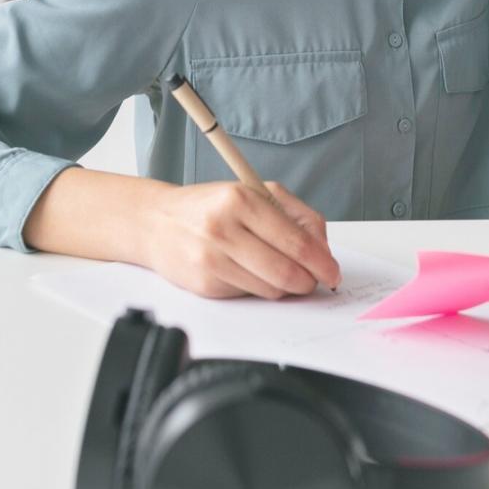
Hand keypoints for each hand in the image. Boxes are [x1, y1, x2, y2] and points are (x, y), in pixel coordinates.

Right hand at [135, 180, 340, 299]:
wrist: (156, 222)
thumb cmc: (211, 206)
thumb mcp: (256, 193)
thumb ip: (297, 216)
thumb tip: (323, 251)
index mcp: (241, 200)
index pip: (296, 241)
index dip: (322, 262)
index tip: (333, 272)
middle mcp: (223, 229)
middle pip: (286, 271)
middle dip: (308, 281)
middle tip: (314, 280)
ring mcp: (211, 259)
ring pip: (270, 289)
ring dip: (285, 286)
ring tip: (279, 270)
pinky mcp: (204, 284)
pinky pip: (249, 295)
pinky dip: (258, 288)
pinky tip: (248, 271)